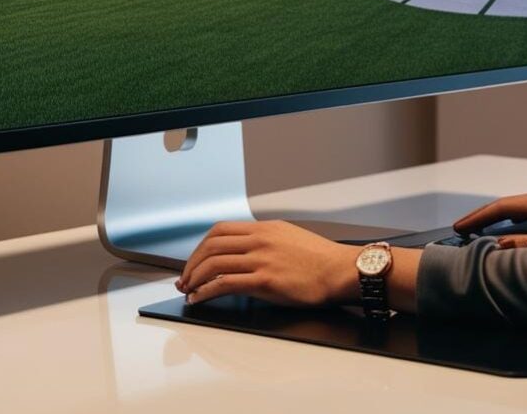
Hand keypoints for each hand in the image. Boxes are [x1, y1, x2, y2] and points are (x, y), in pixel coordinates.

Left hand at [175, 220, 357, 306]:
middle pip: (211, 245)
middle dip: (191, 263)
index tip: (195, 260)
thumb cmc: (322, 261)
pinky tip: (200, 299)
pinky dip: (206, 292)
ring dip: (194, 278)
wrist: (341, 271)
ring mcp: (262, 259)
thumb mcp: (291, 239)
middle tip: (185, 278)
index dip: (201, 246)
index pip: (221, 230)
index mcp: (266, 229)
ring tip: (189, 291)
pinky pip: (225, 283)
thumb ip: (268, 242)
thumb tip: (248, 253)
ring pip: (214, 263)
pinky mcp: (265, 280)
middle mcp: (261, 240)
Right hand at [453, 186, 526, 247]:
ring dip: (498, 220)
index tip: (460, 227)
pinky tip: (509, 233)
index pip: (505, 206)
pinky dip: (514, 223)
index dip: (480, 217)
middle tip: (460, 230)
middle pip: (509, 205)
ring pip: (520, 210)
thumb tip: (501, 244)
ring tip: (477, 233)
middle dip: (484, 217)